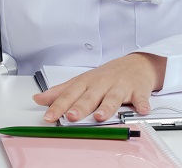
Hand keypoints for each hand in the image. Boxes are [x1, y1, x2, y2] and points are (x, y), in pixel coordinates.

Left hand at [32, 53, 166, 122]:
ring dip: (107, 107)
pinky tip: (141, 110)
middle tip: (71, 116)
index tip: (48, 116)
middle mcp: (102, 83)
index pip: (70, 94)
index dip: (58, 105)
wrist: (136, 64)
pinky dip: (142, 104)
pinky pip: (140, 98)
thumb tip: (38, 99)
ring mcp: (120, 86)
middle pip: (90, 96)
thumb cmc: (107, 75)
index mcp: (87, 82)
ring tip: (100, 116)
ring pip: (113, 97)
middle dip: (80, 106)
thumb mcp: (82, 81)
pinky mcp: (138, 90)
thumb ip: (61, 92)